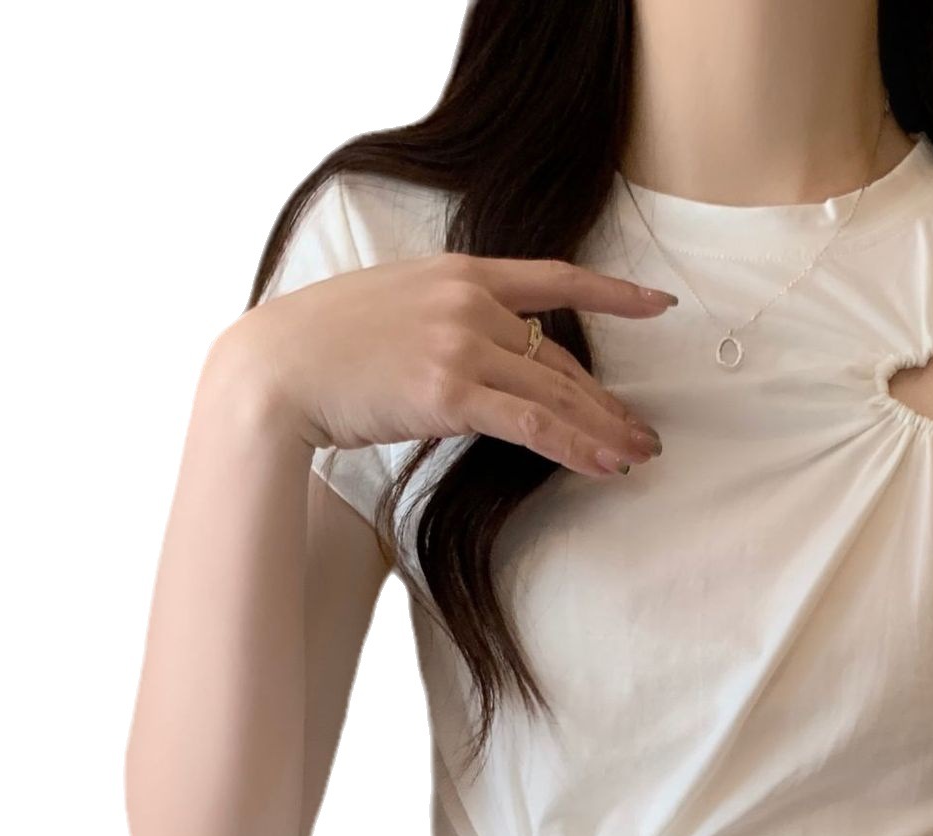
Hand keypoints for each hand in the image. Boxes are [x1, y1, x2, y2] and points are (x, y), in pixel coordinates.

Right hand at [232, 251, 674, 480]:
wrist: (274, 368)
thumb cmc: (321, 347)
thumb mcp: (391, 306)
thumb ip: (443, 319)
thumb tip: (481, 355)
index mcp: (458, 272)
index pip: (553, 278)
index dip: (613, 292)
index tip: (658, 305)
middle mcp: (468, 302)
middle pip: (559, 358)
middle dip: (608, 402)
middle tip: (646, 433)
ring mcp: (461, 344)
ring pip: (556, 394)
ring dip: (604, 431)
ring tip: (638, 457)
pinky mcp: (452, 392)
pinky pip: (534, 425)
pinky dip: (577, 448)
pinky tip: (606, 466)